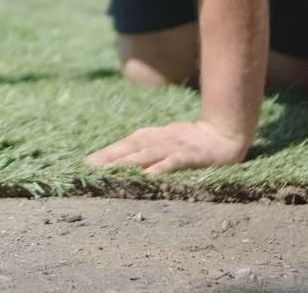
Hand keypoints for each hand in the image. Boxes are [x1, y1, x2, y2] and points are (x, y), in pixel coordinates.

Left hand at [85, 120, 250, 175]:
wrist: (222, 132)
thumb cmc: (188, 140)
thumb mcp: (162, 142)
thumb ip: (142, 150)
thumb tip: (118, 161)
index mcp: (148, 137)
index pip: (122, 146)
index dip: (104, 155)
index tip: (85, 164)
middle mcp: (156, 141)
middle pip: (128, 150)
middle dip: (109, 159)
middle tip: (90, 169)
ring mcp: (172, 147)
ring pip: (146, 155)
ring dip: (127, 164)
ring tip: (110, 172)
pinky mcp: (189, 155)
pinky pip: (172, 162)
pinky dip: (160, 168)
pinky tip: (149, 176)